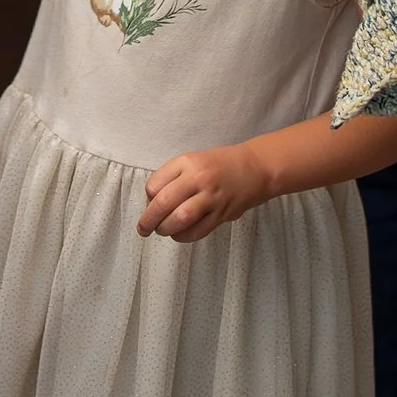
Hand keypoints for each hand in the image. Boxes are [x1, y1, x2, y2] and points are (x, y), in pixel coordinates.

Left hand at [138, 141, 272, 242]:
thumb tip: (152, 202)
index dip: (147, 197)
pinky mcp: (222, 214)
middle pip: (164, 202)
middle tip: (143, 228)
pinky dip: (184, 236)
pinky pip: (198, 231)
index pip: (155, 183)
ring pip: (180, 218)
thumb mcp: (193, 160)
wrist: (254, 168)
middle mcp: (198, 178)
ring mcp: (211, 197)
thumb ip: (173, 177)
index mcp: (187, 162)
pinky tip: (178, 234)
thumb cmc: (218, 165)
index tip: (148, 203)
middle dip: (148, 219)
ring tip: (161, 231)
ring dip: (165, 229)